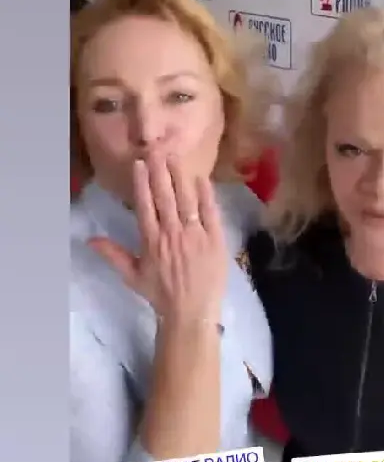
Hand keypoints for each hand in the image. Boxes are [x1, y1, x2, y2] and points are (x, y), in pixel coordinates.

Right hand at [88, 154, 227, 325]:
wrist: (192, 313)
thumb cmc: (161, 294)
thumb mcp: (133, 276)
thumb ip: (113, 255)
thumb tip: (89, 239)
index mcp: (152, 241)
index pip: (145, 205)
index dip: (142, 183)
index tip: (139, 163)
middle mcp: (173, 234)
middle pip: (165, 196)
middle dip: (160, 171)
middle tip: (157, 149)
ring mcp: (196, 235)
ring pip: (186, 200)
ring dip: (180, 177)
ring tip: (176, 157)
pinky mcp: (215, 239)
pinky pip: (210, 212)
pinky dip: (206, 195)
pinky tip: (202, 178)